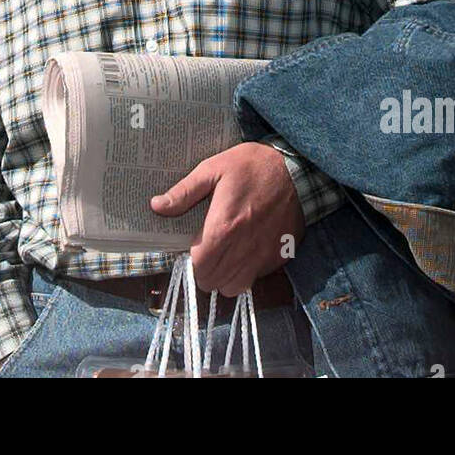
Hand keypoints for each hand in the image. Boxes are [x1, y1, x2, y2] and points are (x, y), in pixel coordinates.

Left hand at [149, 142, 303, 294]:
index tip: (193, 246)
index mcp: (224, 227)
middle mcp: (244, 248)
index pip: (199, 267)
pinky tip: (244, 249)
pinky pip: (255, 278)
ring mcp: (263, 256)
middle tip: (206, 249)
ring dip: (224, 276)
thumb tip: (157, 206)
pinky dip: (246, 271)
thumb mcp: (214, 168)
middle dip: (204, 270)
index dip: (191, 260)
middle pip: (213, 282)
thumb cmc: (253, 166)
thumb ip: (184, 191)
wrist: (298, 169)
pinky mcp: (279, 257)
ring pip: (234, 288)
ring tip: (223, 254)